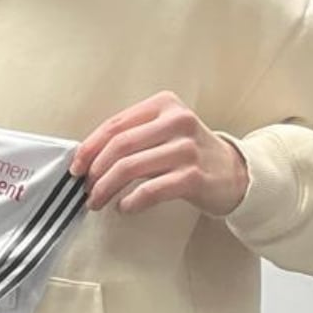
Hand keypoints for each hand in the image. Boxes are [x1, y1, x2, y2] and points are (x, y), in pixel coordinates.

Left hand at [72, 91, 249, 215]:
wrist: (236, 174)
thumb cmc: (190, 153)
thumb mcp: (164, 132)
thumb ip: (132, 137)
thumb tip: (87, 158)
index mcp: (164, 104)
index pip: (115, 125)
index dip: (89, 147)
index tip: (76, 166)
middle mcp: (177, 121)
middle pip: (119, 146)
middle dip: (95, 170)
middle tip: (85, 188)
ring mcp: (187, 149)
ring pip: (130, 168)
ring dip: (106, 188)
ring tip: (97, 201)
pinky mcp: (194, 176)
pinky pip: (150, 190)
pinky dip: (131, 201)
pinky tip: (123, 208)